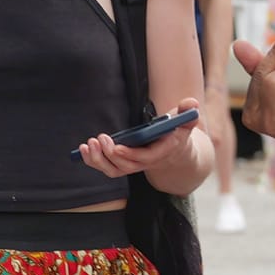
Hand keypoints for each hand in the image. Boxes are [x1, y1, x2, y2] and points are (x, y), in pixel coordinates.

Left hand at [76, 97, 205, 183]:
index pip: (146, 158)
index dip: (130, 155)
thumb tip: (191, 104)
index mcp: (162, 152)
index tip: (117, 147)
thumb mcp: (185, 121)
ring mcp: (134, 165)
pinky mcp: (124, 164)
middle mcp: (147, 162)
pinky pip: (107, 167)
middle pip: (126, 167)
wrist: (177, 153)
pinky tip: (84, 148)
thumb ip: (188, 113)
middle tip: (99, 138)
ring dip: (98, 160)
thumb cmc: (177, 132)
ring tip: (88, 144)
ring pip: (114, 170)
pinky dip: (94, 160)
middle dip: (110, 154)